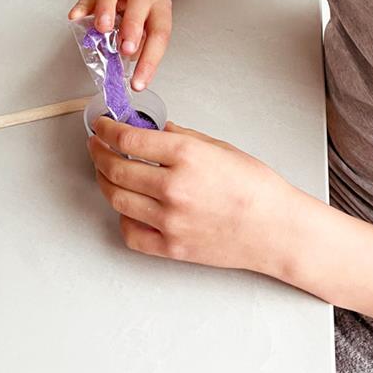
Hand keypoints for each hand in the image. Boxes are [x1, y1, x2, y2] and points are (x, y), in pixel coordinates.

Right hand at [67, 0, 171, 89]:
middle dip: (133, 26)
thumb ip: (139, 50)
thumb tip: (130, 72)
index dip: (150, 59)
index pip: (159, 33)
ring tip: (101, 29)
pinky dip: (83, 6)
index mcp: (159, 8)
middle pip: (140, 0)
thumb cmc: (143, 20)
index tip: (138, 82)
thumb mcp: (148, 36)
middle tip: (125, 49)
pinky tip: (76, 17)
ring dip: (107, 8)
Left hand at [88, 116, 294, 274]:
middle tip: (96, 144)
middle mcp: (172, 187)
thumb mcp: (219, 147)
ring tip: (105, 171)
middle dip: (98, 151)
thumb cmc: (256, 187)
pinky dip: (122, 217)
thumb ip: (182, 136)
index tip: (101, 125)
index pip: (129, 138)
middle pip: (115, 167)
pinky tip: (126, 206)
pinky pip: (130, 232)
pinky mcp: (171, 247)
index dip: (107, 129)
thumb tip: (156, 129)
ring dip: (104, 181)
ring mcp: (169, 220)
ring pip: (116, 198)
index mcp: (186, 155)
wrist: (276, 229)